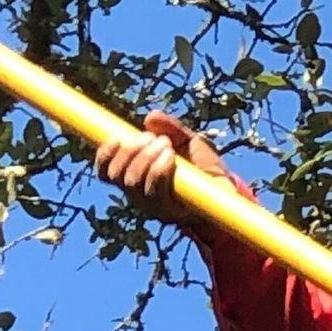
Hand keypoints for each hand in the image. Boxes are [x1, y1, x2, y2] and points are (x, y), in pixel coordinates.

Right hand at [96, 110, 233, 232]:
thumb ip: (171, 129)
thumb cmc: (204, 169)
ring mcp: (154, 207)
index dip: (104, 155)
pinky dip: (159, 169)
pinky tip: (170, 156)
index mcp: (135, 179)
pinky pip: (156, 191)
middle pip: (117, 177)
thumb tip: (150, 118)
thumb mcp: (188, 142)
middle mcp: (139, 196)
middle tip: (151, 138)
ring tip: (165, 145)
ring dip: (146, 158)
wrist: (227, 194)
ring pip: (134, 184)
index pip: (106, 172)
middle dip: (131, 152)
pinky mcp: (170, 212)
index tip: (116, 137)